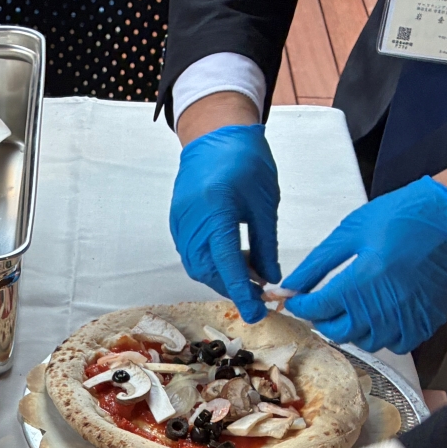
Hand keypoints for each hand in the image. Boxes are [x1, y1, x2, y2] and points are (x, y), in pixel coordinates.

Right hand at [170, 124, 280, 322]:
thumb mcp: (265, 203)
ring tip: (248, 270)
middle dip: (232, 286)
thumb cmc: (244, 160)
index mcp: (216, 210)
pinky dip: (211, 263)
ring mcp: (180, 223)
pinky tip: (231, 257)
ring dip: (222, 275)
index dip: (242, 292)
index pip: (228, 263)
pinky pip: (192, 254)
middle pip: (209, 271)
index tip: (256, 313)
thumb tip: (269, 278)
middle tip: (258, 291)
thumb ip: (266, 244)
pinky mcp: (177, 223)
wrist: (214, 134)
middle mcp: (192, 221)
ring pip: (198, 266)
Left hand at [280, 177, 446, 353]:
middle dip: (322, 319)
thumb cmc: (405, 216)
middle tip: (322, 303)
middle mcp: (383, 308)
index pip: (316, 309)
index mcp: (361, 282)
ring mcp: (406, 319)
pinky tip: (380, 314)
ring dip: (351, 328)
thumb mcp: (352, 231)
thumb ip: (317, 263)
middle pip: (337, 332)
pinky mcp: (425, 323)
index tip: (295, 299)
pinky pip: (394, 344)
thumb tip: (289, 285)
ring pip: (364, 342)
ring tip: (352, 306)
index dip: (300, 305)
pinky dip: (382, 334)